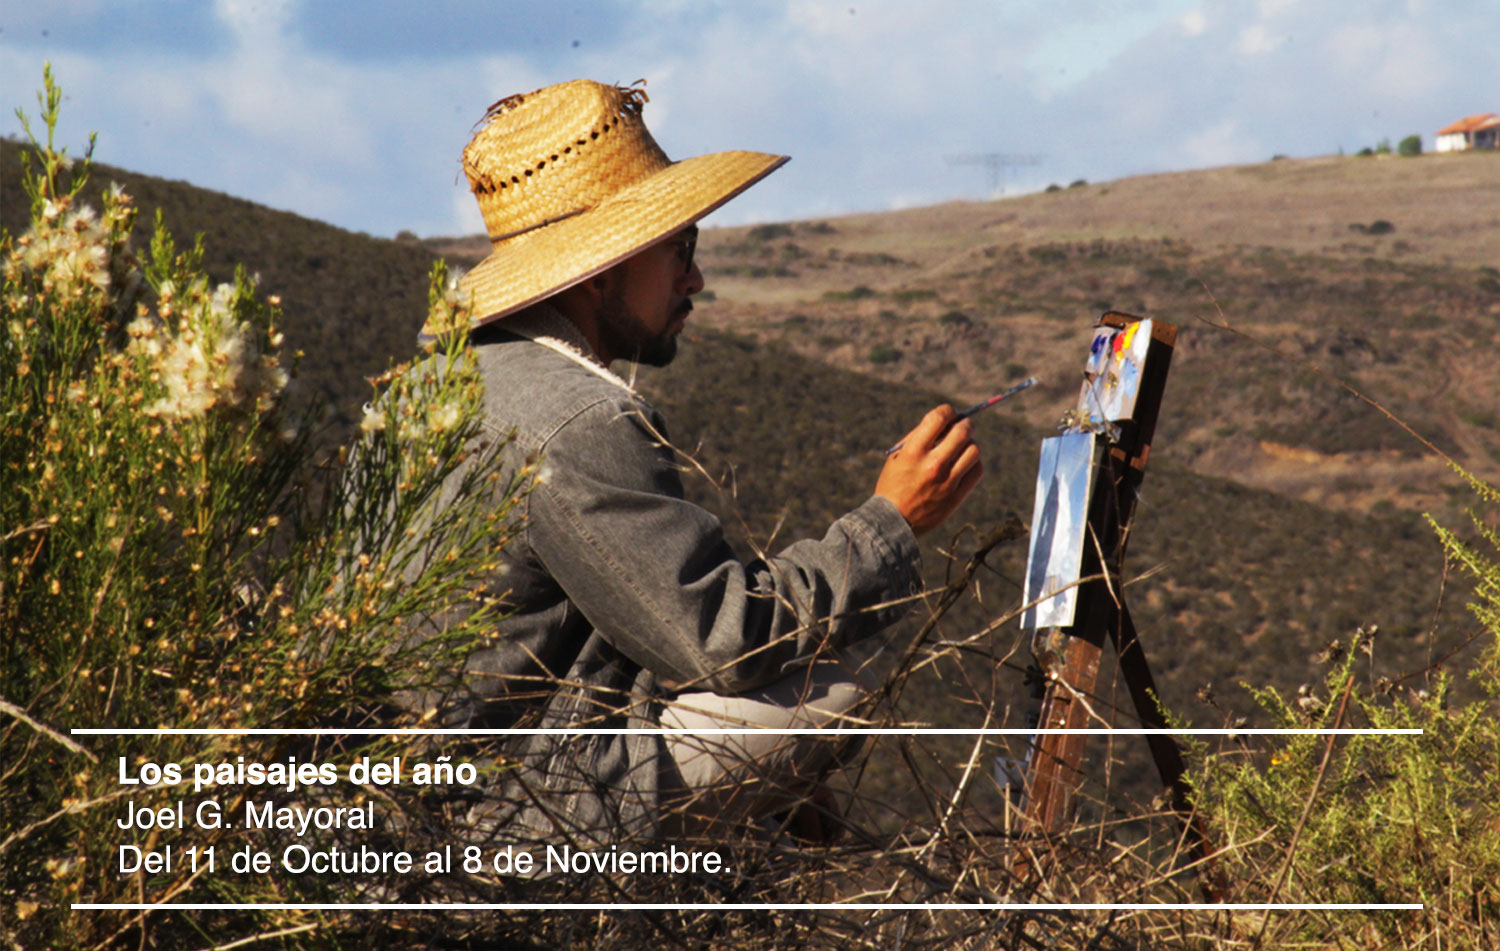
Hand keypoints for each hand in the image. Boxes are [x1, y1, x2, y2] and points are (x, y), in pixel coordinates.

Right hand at [875, 404, 983, 537]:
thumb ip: (919, 437)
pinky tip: (964, 463)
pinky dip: (974, 462)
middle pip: (962, 432)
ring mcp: (946, 482)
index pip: (938, 418)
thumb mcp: (897, 457)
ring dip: (970, 443)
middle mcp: (932, 465)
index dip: (947, 410)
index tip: (948, 413)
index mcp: (913, 452)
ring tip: (962, 447)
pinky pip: (977, 470)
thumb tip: (944, 422)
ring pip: (974, 450)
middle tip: (962, 425)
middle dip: (964, 424)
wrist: (893, 521)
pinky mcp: (956, 496)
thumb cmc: (894, 484)